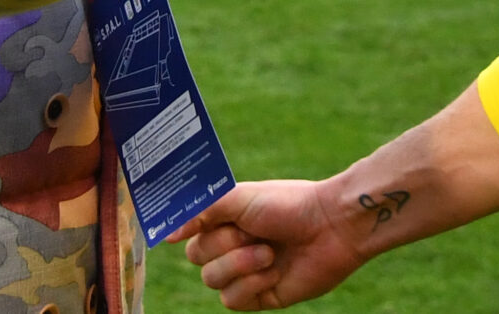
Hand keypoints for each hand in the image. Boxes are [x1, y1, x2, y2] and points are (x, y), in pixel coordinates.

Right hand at [176, 180, 368, 310]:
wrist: (331, 227)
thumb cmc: (289, 205)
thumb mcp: (242, 198)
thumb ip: (203, 212)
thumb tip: (167, 234)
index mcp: (228, 219)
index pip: (190, 231)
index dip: (185, 231)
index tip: (173, 234)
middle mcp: (233, 245)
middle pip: (196, 257)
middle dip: (223, 246)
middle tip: (251, 234)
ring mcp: (246, 271)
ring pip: (212, 280)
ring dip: (240, 265)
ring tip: (269, 253)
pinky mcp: (260, 295)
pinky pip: (232, 300)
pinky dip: (252, 284)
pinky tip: (274, 270)